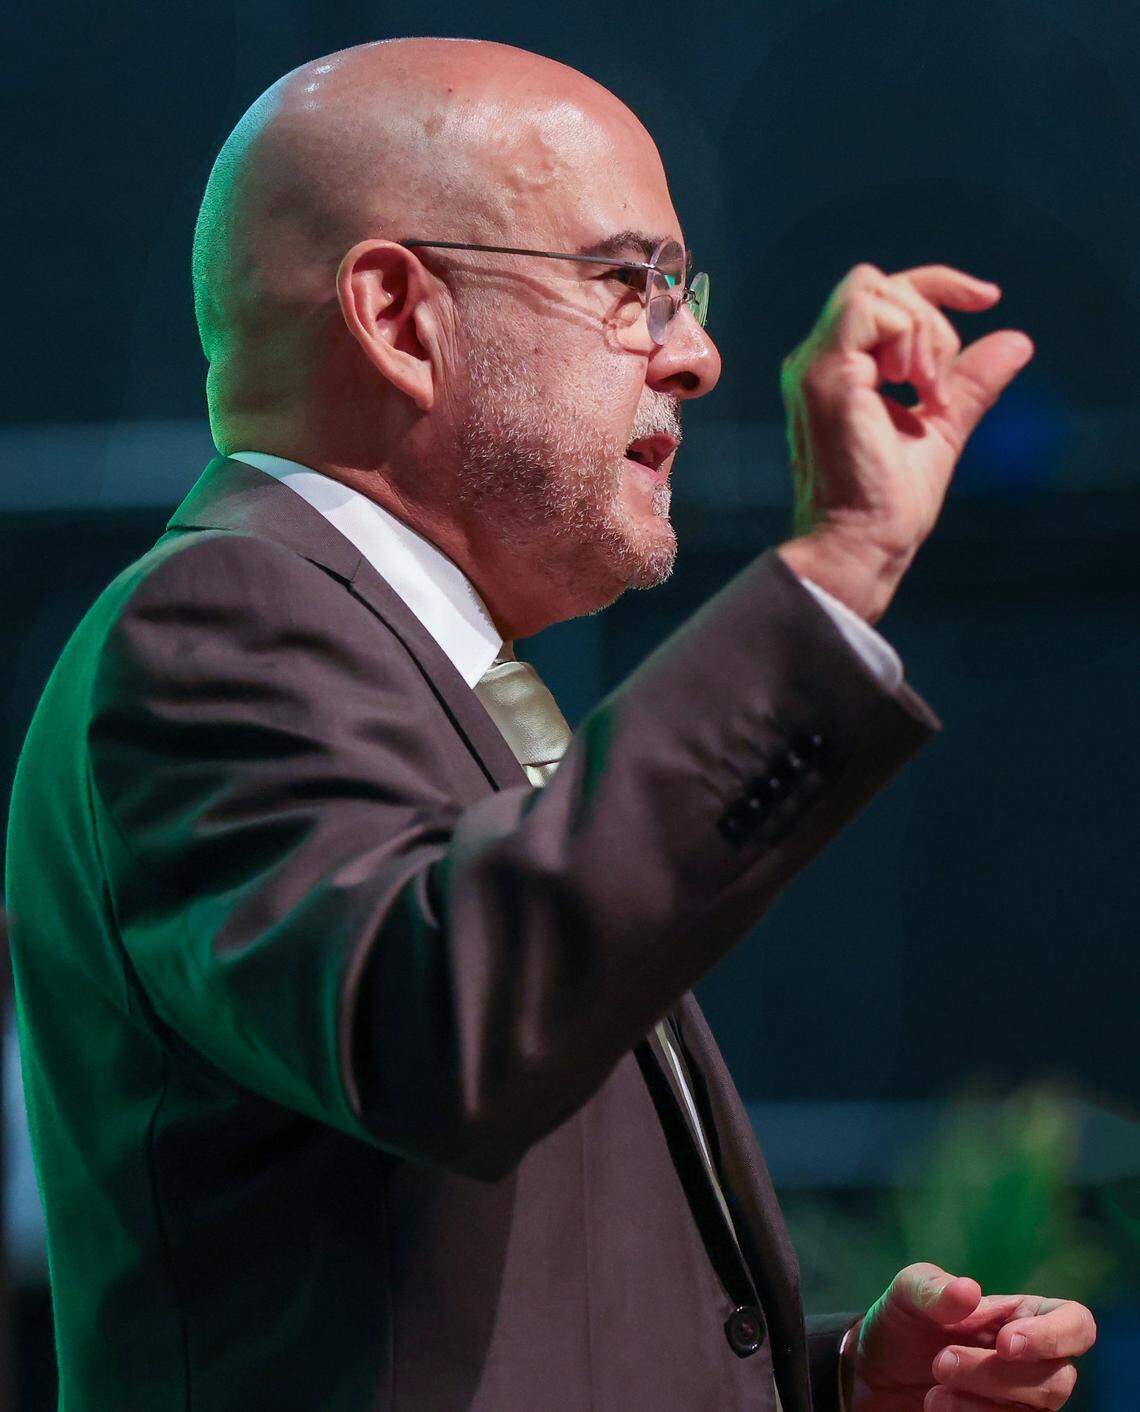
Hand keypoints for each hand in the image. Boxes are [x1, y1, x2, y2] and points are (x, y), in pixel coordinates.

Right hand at [777, 263, 1033, 621]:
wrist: (863, 543)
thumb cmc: (890, 503)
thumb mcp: (942, 427)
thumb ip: (970, 383)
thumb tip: (1017, 342)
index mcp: (840, 371)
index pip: (883, 296)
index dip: (938, 286)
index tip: (988, 299)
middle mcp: (818, 362)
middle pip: (878, 283)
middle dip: (932, 316)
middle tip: (942, 385)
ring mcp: (816, 366)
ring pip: (872, 288)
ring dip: (920, 330)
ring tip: (927, 390)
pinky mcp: (824, 375)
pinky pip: (868, 310)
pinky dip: (907, 336)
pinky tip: (915, 388)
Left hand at [844, 1262, 1096, 1410]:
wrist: (872, 1374)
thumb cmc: (901, 1323)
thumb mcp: (906, 1294)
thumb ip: (934, 1289)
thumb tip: (970, 1291)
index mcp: (1021, 1316)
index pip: (1076, 1323)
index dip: (1055, 1336)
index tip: (1006, 1343)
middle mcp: (1031, 1362)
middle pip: (1057, 1379)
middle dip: (996, 1375)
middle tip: (941, 1362)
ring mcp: (1019, 1402)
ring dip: (982, 1403)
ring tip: (934, 1392)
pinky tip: (936, 1406)